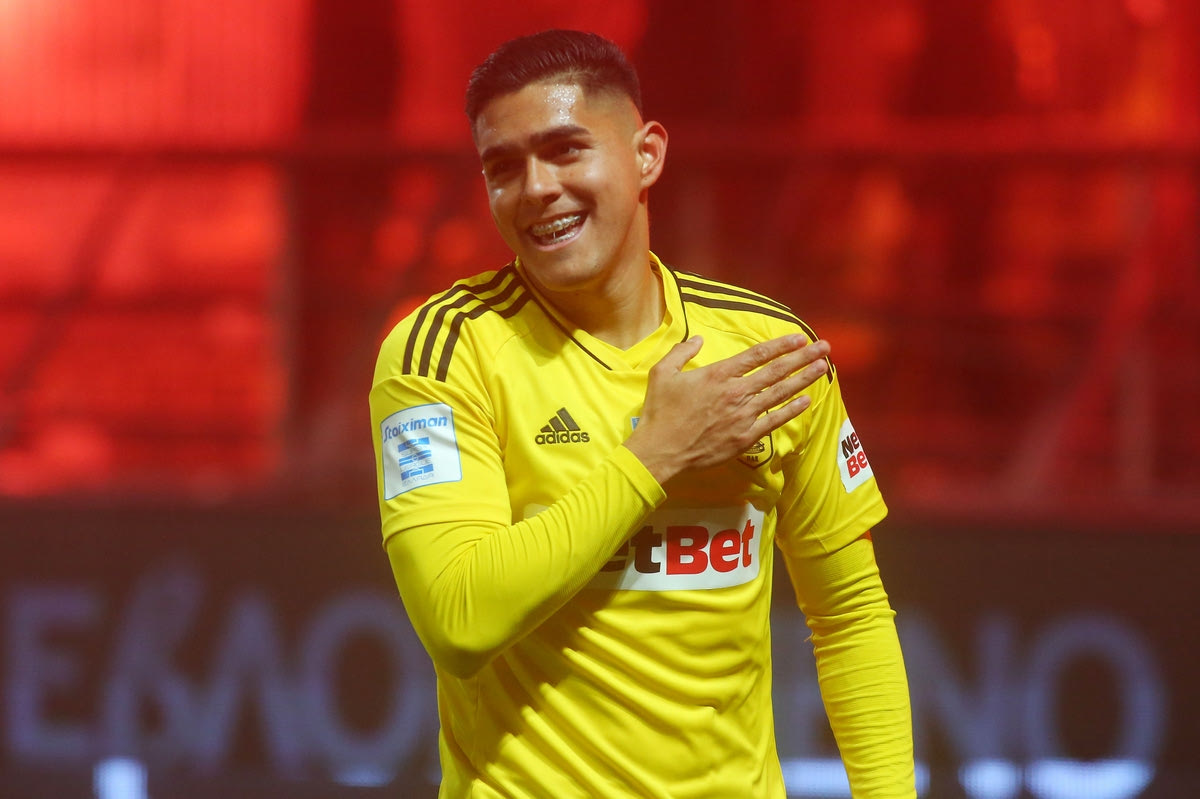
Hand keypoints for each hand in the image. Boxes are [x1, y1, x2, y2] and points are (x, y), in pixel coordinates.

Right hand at [625, 334, 830, 483]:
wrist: (661, 450)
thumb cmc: (660, 412)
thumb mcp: (662, 373)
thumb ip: (682, 351)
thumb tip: (698, 339)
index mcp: (718, 374)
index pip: (757, 355)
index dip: (780, 345)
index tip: (799, 338)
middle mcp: (735, 392)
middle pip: (776, 371)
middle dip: (802, 357)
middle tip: (824, 347)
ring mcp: (743, 415)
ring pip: (780, 393)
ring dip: (803, 379)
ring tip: (823, 368)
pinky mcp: (745, 437)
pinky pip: (773, 420)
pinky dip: (791, 410)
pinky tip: (806, 401)